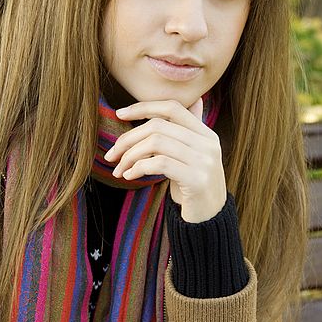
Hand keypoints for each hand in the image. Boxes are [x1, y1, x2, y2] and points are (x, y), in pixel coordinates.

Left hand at [103, 98, 226, 222]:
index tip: (120, 114)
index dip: (144, 107)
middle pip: (158, 126)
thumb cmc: (194, 185)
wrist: (209, 219)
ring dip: (130, 156)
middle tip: (112, 154)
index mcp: (206, 134)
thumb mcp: (194, 155)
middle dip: (128, 138)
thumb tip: (195, 101)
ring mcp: (205, 161)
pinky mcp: (197, 180)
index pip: (172, 108)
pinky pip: (159, 164)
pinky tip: (129, 176)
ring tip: (119, 170)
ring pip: (156, 143)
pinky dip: (138, 168)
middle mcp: (208, 144)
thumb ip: (190, 131)